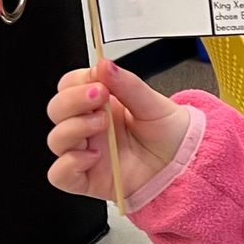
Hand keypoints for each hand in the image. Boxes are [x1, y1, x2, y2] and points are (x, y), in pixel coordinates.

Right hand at [46, 59, 188, 200]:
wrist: (187, 166)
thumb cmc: (171, 136)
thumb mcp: (154, 104)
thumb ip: (128, 85)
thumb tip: (105, 64)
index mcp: (101, 105)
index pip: (69, 86)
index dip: (76, 82)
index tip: (97, 80)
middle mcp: (90, 128)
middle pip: (57, 110)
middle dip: (73, 100)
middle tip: (99, 97)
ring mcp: (86, 152)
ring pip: (55, 139)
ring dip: (74, 127)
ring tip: (102, 124)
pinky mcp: (88, 179)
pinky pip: (60, 174)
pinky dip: (70, 164)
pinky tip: (94, 156)